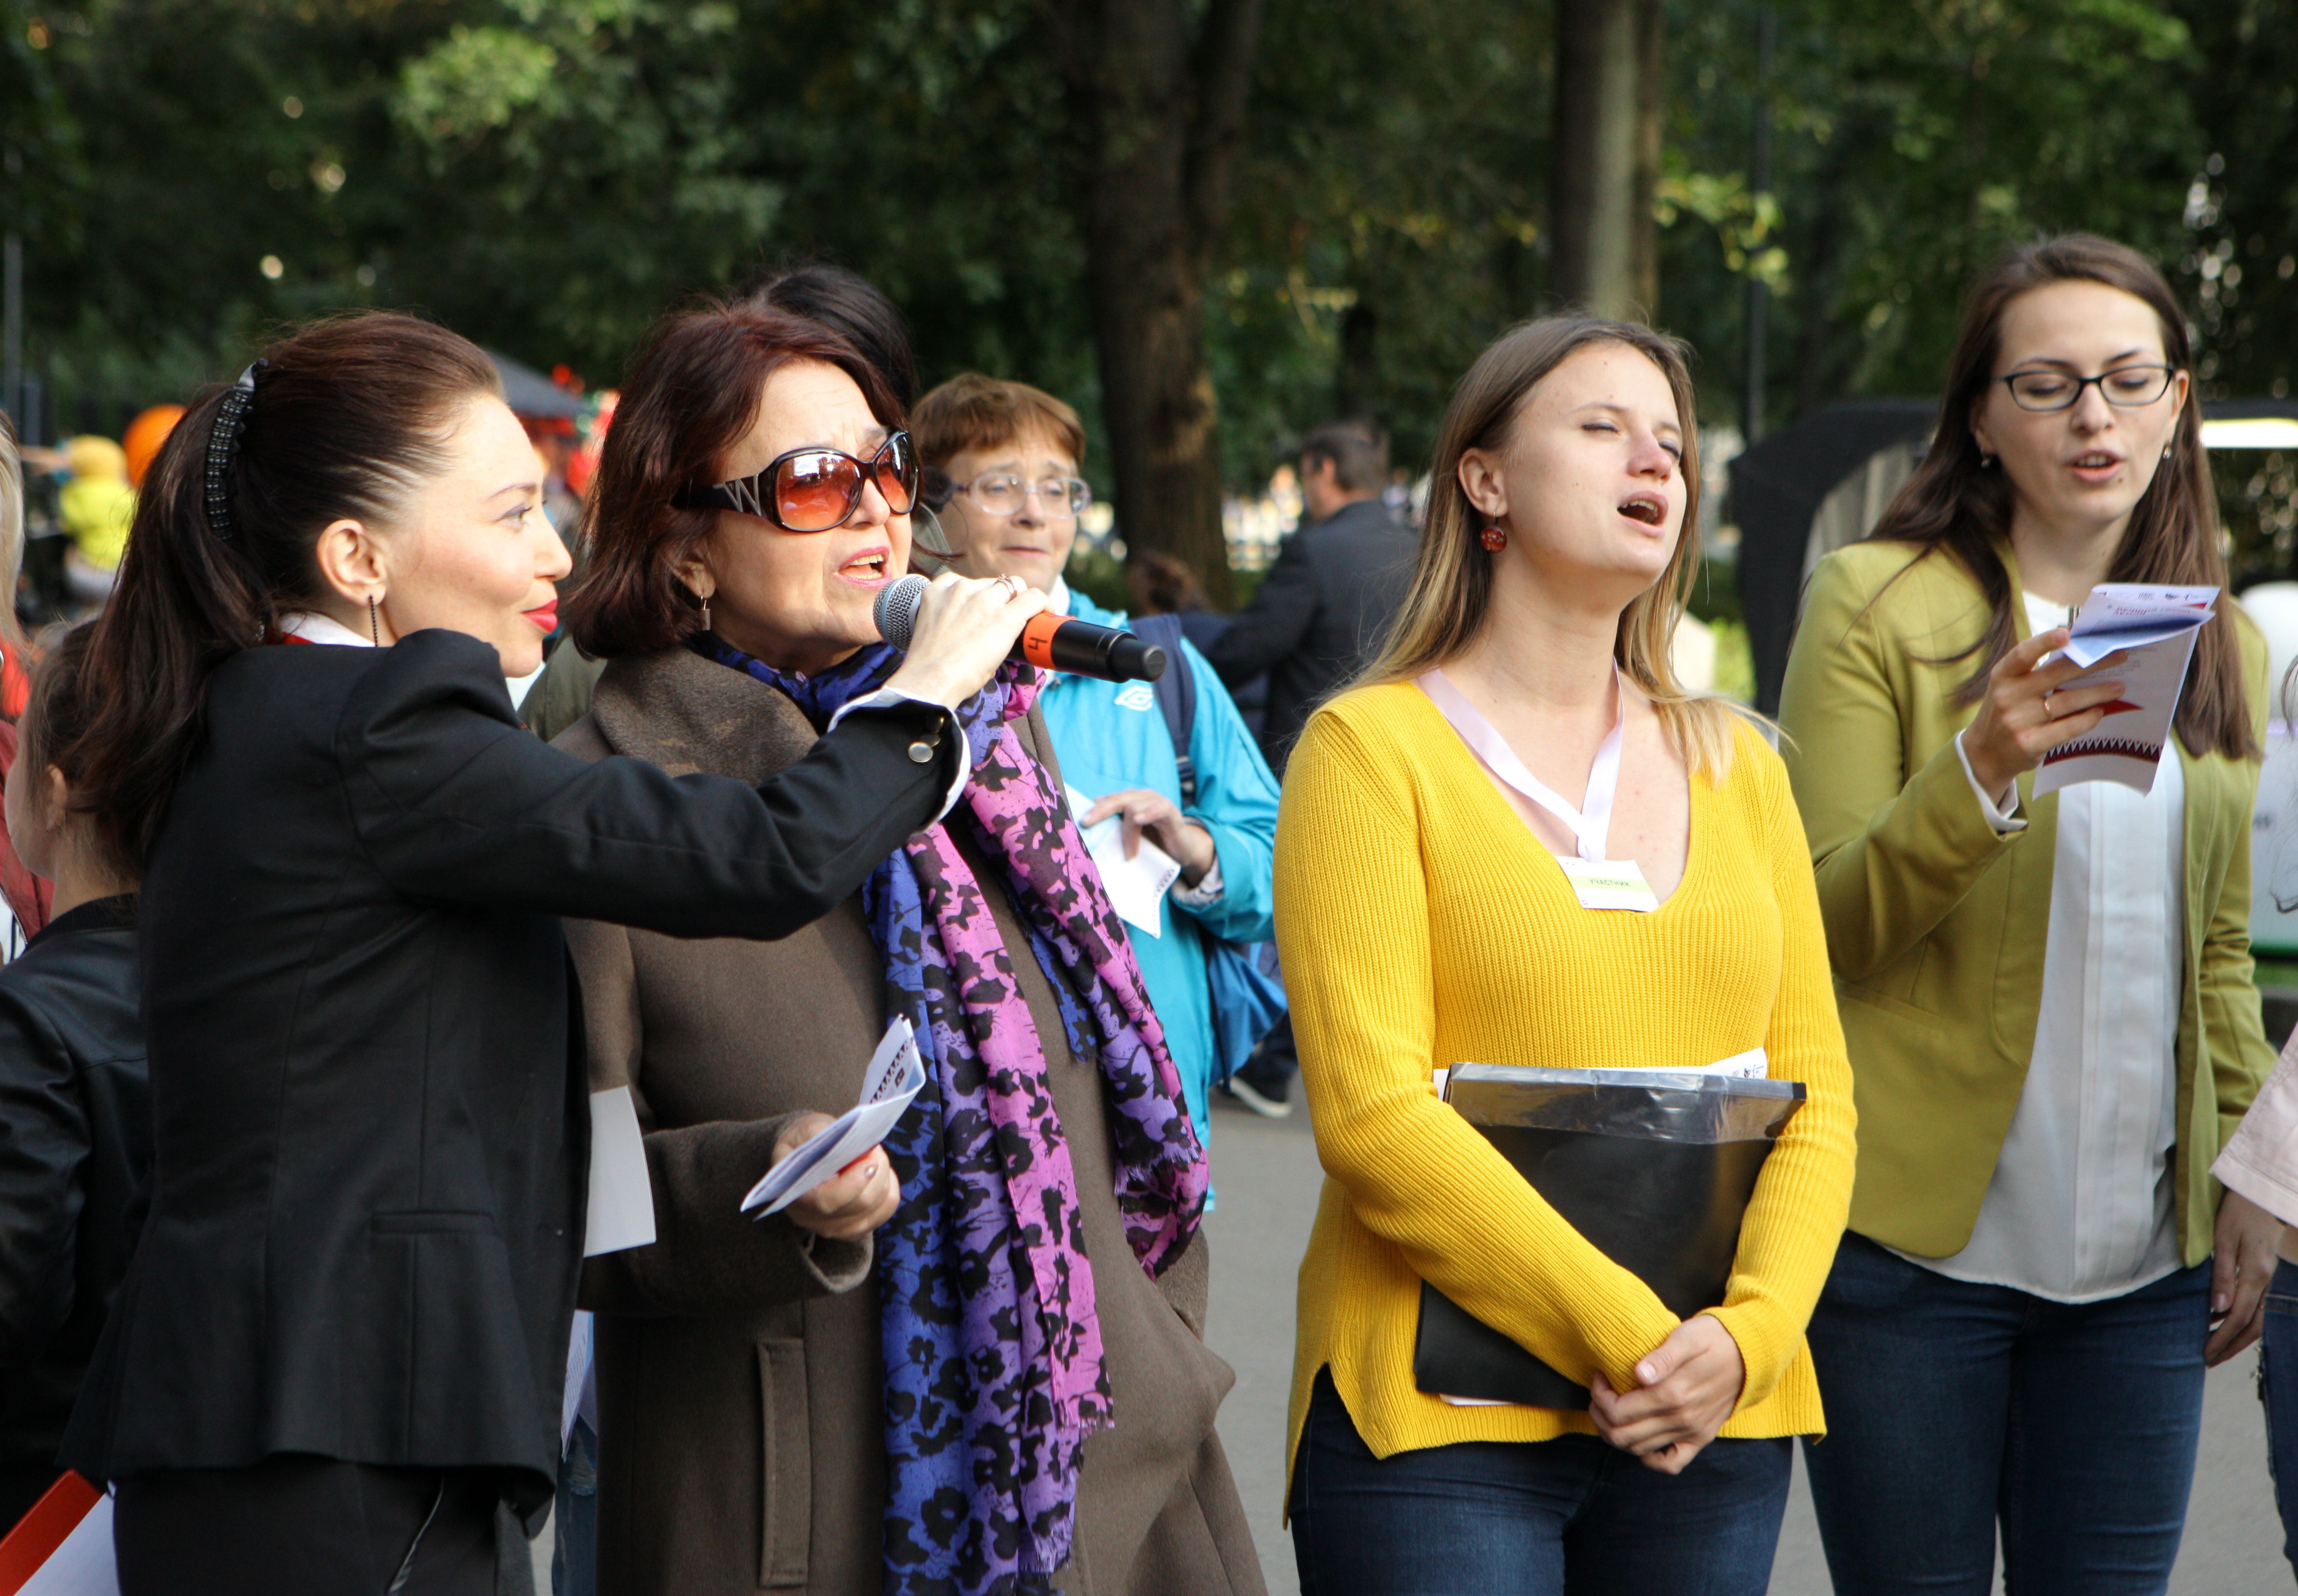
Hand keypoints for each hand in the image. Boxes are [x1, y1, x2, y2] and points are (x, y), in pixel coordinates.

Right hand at [771, 1113, 899, 1241]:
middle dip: (876, 1173)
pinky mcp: (851, 1228)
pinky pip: (881, 1214)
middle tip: (875, 1149)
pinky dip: (888, 1193)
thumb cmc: (806, 1139)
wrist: (805, 1153)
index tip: (870, 1159)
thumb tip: (852, 1144)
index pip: (827, 1201)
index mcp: (795, 1194)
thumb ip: (825, 1137)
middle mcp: (810, 1218)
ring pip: (874, 1210)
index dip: (854, 1183)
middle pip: (859, 1204)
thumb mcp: (808, 1129)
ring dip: (884, 1180)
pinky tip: (882, 1175)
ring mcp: (831, 1227)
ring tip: (875, 1158)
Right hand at [882, 571, 1049, 710]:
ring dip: (1019, 600)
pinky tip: (1046, 612)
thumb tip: (975, 631)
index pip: (970, 581)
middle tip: (1006, 617)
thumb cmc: (930, 666)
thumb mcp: (934, 628)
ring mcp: (984, 600)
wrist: (930, 680)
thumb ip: (952, 618)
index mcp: (940, 590)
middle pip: (994, 583)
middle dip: (1002, 598)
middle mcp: (962, 588)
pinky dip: (1043, 604)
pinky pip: (1033, 598)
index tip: (989, 607)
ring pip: (1014, 586)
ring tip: (1025, 617)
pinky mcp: (1006, 616)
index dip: (984, 594)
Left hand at [1080, 788, 1217, 885]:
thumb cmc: (1153, 844)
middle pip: (1116, 799)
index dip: (1093, 809)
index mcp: (1129, 802)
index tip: (1078, 821)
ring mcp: (1156, 802)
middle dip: (1100, 811)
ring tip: (1129, 853)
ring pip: (1133, 806)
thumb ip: (1114, 831)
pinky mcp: (1171, 811)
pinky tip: (1140, 820)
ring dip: (1128, 832)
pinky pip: (1159, 808)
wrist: (1182, 851)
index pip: (1108, 801)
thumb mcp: (1130, 838)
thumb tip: (1089, 832)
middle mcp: (1141, 798)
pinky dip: (1148, 813)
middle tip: (1086, 823)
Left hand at [1588, 1314, 1745, 1474]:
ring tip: (1611, 1411)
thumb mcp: (1687, 1337)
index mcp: (1673, 1393)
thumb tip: (1638, 1374)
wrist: (1750, 1353)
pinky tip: (1641, 1441)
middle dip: (1601, 1416)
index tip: (1599, 1376)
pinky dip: (1650, 1458)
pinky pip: (1672, 1463)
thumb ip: (1663, 1357)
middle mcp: (1681, 1419)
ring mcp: (1692, 1432)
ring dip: (1616, 1435)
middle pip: (1622, 1434)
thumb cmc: (1713, 1339)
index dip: (1599, 1395)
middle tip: (1599, 1394)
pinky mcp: (1701, 1438)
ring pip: (1639, 1450)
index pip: (1618, 1410)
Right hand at [1960, 627, 2129, 802]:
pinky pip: (2068, 728)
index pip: (2022, 655)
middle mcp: (2008, 696)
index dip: (2043, 642)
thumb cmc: (2006, 712)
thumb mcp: (2010, 688)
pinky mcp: (2030, 743)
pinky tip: (2098, 712)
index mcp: (2002, 676)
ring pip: (2067, 701)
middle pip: (2056, 674)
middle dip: (2092, 663)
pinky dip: (2087, 718)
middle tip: (2119, 656)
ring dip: (2098, 692)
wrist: (1985, 753)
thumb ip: (2035, 673)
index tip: (2066, 633)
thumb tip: (2080, 655)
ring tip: (2118, 687)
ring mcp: (2018, 721)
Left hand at [2207, 1188, 2282, 1365]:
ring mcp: (2268, 1277)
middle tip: (2209, 1360)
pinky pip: (2258, 1305)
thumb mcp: (2225, 1239)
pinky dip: (2244, 1320)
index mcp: (2255, 1275)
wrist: (2264, 1192)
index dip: (2222, 1338)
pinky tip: (2226, 1322)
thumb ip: (2222, 1274)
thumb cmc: (2239, 1211)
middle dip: (2231, 1345)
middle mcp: (2265, 1281)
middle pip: (2253, 1325)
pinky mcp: (2264, 1271)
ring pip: (2259, 1318)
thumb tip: (2217, 1308)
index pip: (2239, 1317)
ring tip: (2216, 1348)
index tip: (2206, 1353)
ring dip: (2238, 1336)